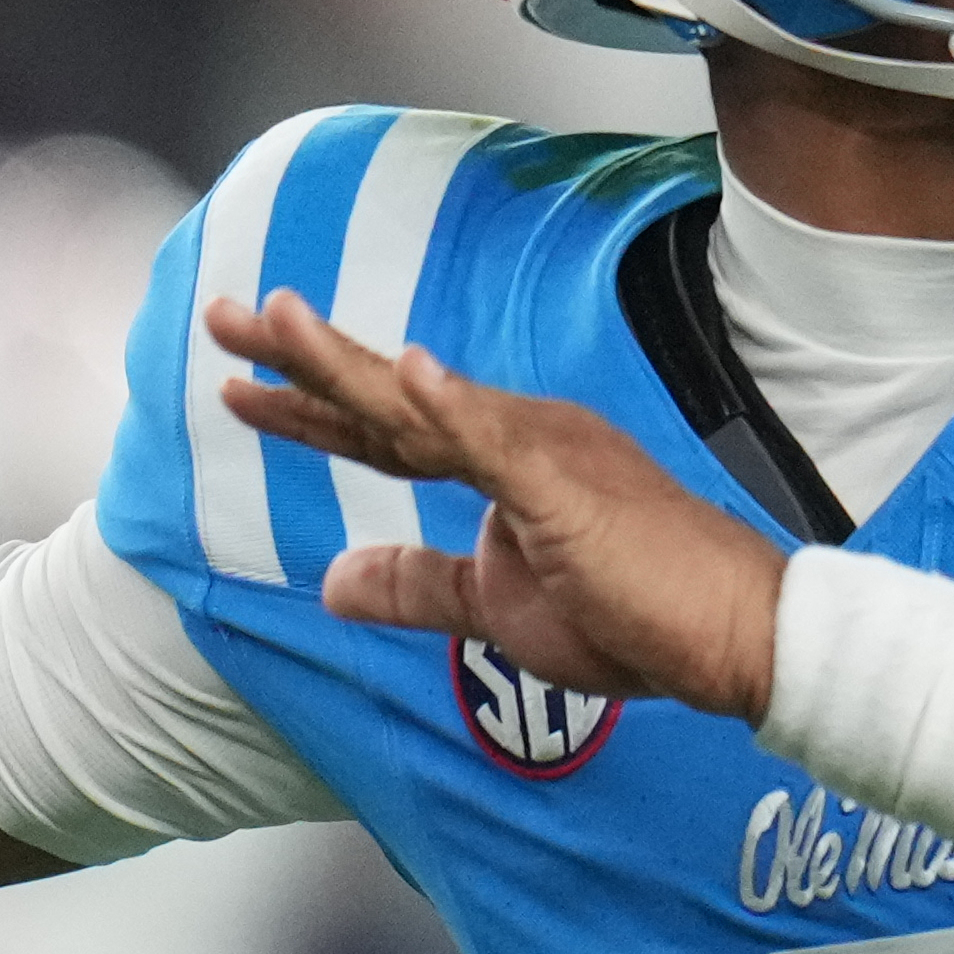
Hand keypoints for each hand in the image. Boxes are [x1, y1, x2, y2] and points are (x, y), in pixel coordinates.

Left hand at [207, 292, 785, 717]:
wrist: (733, 637)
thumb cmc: (633, 618)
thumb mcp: (495, 609)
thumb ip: (418, 585)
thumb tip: (331, 581)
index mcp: (502, 458)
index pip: (384, 424)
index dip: (306, 403)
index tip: (237, 381)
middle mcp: (516, 435)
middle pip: (386, 392)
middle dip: (299, 355)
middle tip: (220, 315)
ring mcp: (545, 451)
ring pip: (424, 404)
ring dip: (347, 362)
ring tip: (277, 321)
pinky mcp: (571, 485)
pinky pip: (499, 442)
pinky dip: (450, 405)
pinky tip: (404, 372)